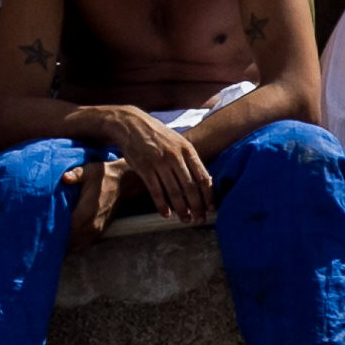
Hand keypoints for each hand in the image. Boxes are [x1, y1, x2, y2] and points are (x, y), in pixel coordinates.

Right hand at [102, 109, 214, 225]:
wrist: (132, 124)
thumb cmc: (158, 135)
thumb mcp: (178, 142)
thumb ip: (190, 159)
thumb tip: (205, 181)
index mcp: (187, 150)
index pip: (203, 177)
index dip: (208, 195)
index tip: (211, 209)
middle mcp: (175, 156)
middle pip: (191, 187)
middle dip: (197, 207)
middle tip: (199, 220)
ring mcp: (159, 162)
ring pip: (174, 191)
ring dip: (181, 209)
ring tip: (185, 220)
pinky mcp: (144, 168)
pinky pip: (156, 191)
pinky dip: (161, 205)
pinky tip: (166, 214)